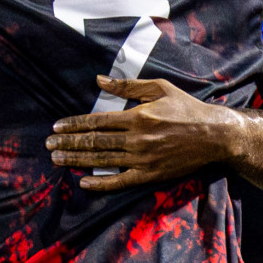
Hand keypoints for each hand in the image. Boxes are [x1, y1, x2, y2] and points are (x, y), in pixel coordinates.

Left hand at [46, 75, 243, 190]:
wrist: (214, 135)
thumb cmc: (186, 108)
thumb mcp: (159, 88)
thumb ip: (128, 85)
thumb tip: (99, 79)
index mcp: (137, 117)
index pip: (97, 122)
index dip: (74, 124)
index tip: (56, 126)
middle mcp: (137, 139)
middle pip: (95, 142)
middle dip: (69, 143)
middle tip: (48, 144)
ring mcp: (143, 159)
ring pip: (103, 160)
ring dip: (77, 160)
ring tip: (57, 159)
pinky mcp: (150, 175)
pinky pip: (121, 181)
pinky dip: (101, 183)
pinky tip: (84, 182)